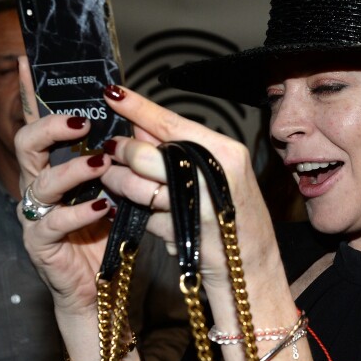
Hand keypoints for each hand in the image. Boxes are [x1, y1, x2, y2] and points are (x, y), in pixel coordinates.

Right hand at [15, 57, 112, 317]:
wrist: (99, 286)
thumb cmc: (107, 231)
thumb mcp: (115, 187)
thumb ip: (117, 159)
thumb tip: (135, 121)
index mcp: (56, 166)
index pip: (43, 124)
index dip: (36, 95)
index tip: (32, 64)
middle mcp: (40, 185)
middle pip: (27, 144)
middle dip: (52, 126)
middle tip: (83, 121)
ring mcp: (36, 214)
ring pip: (42, 182)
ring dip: (74, 169)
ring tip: (101, 163)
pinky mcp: (42, 243)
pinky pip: (54, 222)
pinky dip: (80, 212)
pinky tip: (104, 206)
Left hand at [99, 86, 279, 290]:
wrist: (250, 266)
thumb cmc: (233, 217)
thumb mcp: (218, 175)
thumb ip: (181, 149)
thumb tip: (139, 127)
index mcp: (224, 152)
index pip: (171, 122)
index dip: (137, 107)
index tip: (112, 94)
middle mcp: (211, 174)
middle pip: (145, 153)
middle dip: (121, 154)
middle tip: (110, 155)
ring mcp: (196, 204)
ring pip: (135, 185)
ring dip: (118, 184)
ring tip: (116, 185)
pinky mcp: (180, 232)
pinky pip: (142, 216)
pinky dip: (138, 216)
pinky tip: (150, 217)